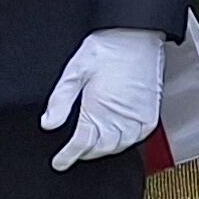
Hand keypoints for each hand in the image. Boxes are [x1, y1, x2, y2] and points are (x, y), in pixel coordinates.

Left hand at [40, 28, 169, 170]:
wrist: (137, 35)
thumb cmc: (107, 49)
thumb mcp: (74, 71)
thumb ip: (59, 100)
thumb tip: (48, 124)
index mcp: (99, 108)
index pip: (82, 144)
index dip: (68, 156)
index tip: (60, 162)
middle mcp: (120, 116)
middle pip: (100, 148)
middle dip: (85, 153)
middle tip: (74, 153)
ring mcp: (138, 116)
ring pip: (120, 146)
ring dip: (104, 149)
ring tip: (93, 147)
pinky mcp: (150, 113)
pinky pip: (138, 137)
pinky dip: (126, 142)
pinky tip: (117, 138)